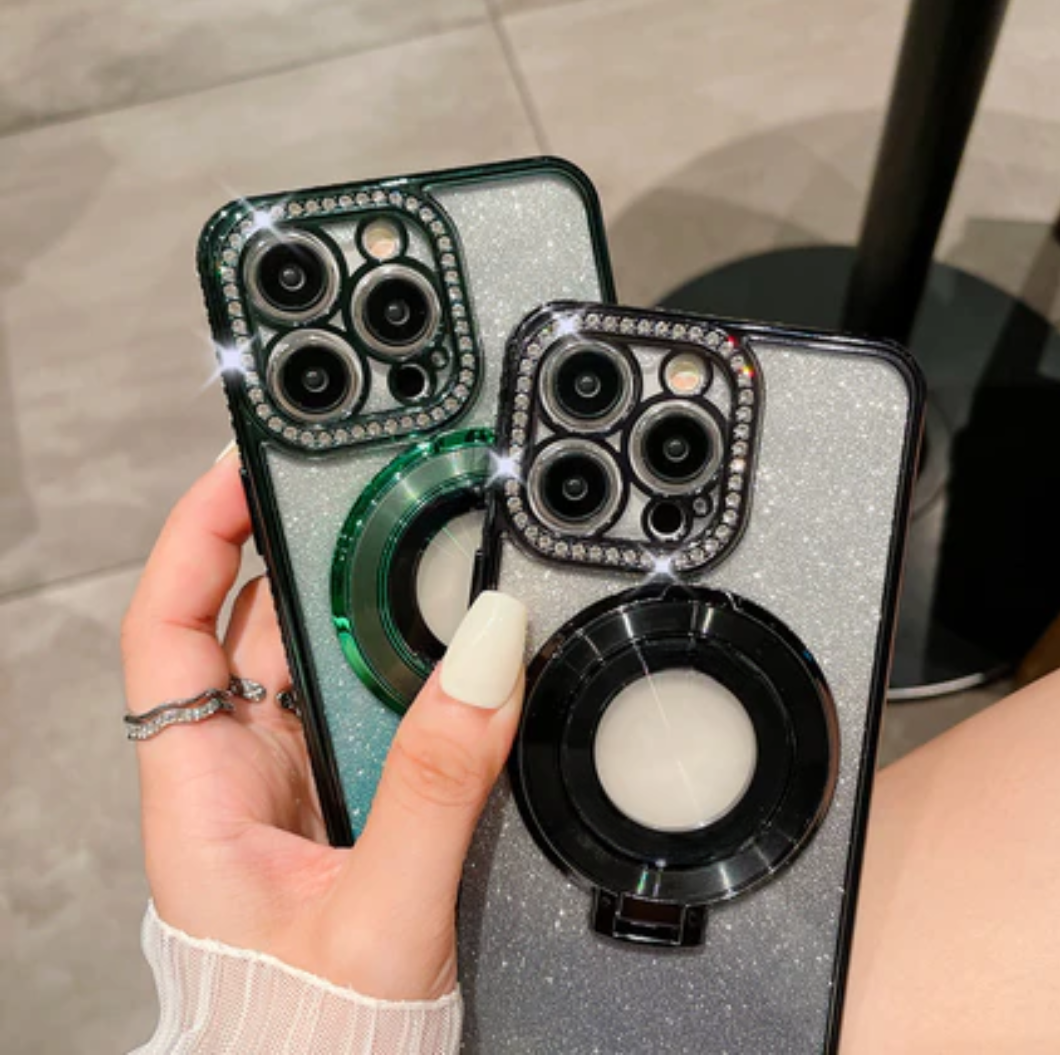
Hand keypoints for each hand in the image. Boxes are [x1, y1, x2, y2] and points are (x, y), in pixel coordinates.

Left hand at [121, 450, 525, 998]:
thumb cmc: (311, 1037)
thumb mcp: (382, 911)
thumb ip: (437, 785)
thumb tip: (487, 652)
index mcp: (200, 796)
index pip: (168, 630)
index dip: (195, 537)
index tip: (240, 466)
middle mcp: (237, 775)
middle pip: (253, 624)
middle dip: (308, 554)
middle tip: (370, 492)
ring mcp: (294, 783)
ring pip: (320, 661)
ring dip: (369, 610)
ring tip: (424, 556)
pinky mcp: (347, 798)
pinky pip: (369, 704)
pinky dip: (407, 666)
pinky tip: (452, 648)